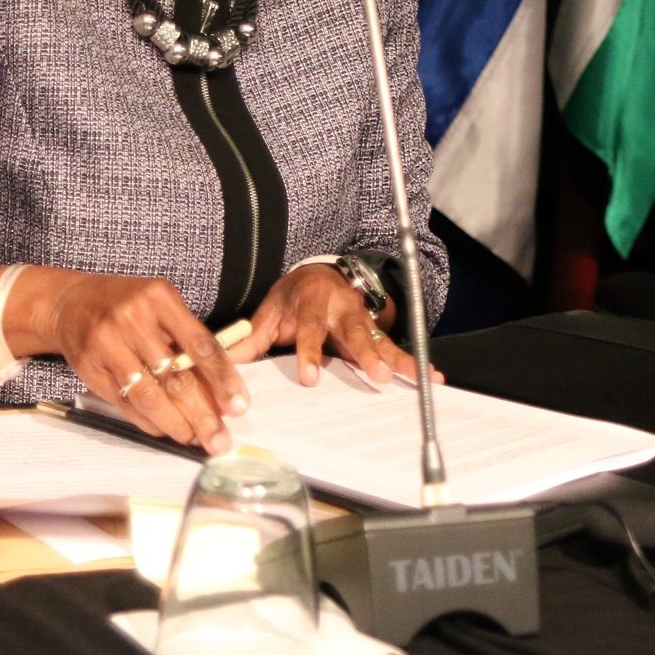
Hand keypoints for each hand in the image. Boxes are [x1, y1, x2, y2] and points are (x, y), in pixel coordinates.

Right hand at [43, 274, 247, 453]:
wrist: (68, 304)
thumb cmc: (129, 304)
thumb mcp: (161, 304)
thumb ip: (188, 337)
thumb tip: (220, 386)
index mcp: (161, 299)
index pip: (200, 345)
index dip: (222, 379)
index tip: (238, 406)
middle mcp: (133, 320)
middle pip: (175, 376)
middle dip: (202, 414)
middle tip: (220, 440)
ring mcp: (108, 345)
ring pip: (148, 396)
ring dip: (175, 424)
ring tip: (194, 440)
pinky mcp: (89, 369)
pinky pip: (124, 403)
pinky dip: (148, 422)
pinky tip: (166, 431)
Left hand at [227, 263, 443, 387]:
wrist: (319, 276)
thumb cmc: (293, 299)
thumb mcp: (269, 313)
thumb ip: (250, 339)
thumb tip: (222, 364)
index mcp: (313, 302)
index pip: (310, 329)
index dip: (310, 353)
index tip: (310, 378)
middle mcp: (343, 309)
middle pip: (356, 333)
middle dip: (367, 354)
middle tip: (377, 375)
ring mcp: (363, 320)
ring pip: (382, 340)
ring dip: (399, 360)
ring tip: (416, 378)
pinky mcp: (376, 332)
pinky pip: (396, 347)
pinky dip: (414, 362)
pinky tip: (431, 378)